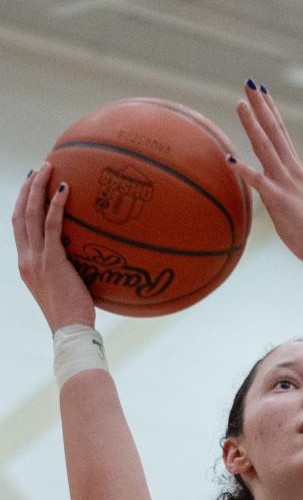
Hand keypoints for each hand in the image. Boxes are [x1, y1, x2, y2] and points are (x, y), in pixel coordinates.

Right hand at [12, 163, 95, 331]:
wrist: (71, 332)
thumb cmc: (75, 317)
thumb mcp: (65, 289)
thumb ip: (67, 271)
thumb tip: (87, 259)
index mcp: (26, 264)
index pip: (18, 226)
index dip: (22, 203)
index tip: (30, 185)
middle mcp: (26, 259)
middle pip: (20, 213)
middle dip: (27, 188)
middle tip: (38, 168)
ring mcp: (36, 259)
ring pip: (31, 214)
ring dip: (38, 187)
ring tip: (48, 167)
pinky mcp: (51, 262)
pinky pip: (51, 226)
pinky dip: (56, 205)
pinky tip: (65, 188)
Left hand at [233, 81, 302, 265]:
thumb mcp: (296, 206)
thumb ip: (282, 193)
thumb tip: (270, 190)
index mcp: (295, 171)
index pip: (282, 134)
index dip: (271, 112)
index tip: (262, 91)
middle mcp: (291, 171)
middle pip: (273, 131)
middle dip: (261, 106)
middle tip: (249, 83)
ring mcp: (285, 184)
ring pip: (265, 148)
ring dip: (252, 125)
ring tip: (240, 104)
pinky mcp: (279, 201)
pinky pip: (258, 183)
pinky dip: (244, 170)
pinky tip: (230, 159)